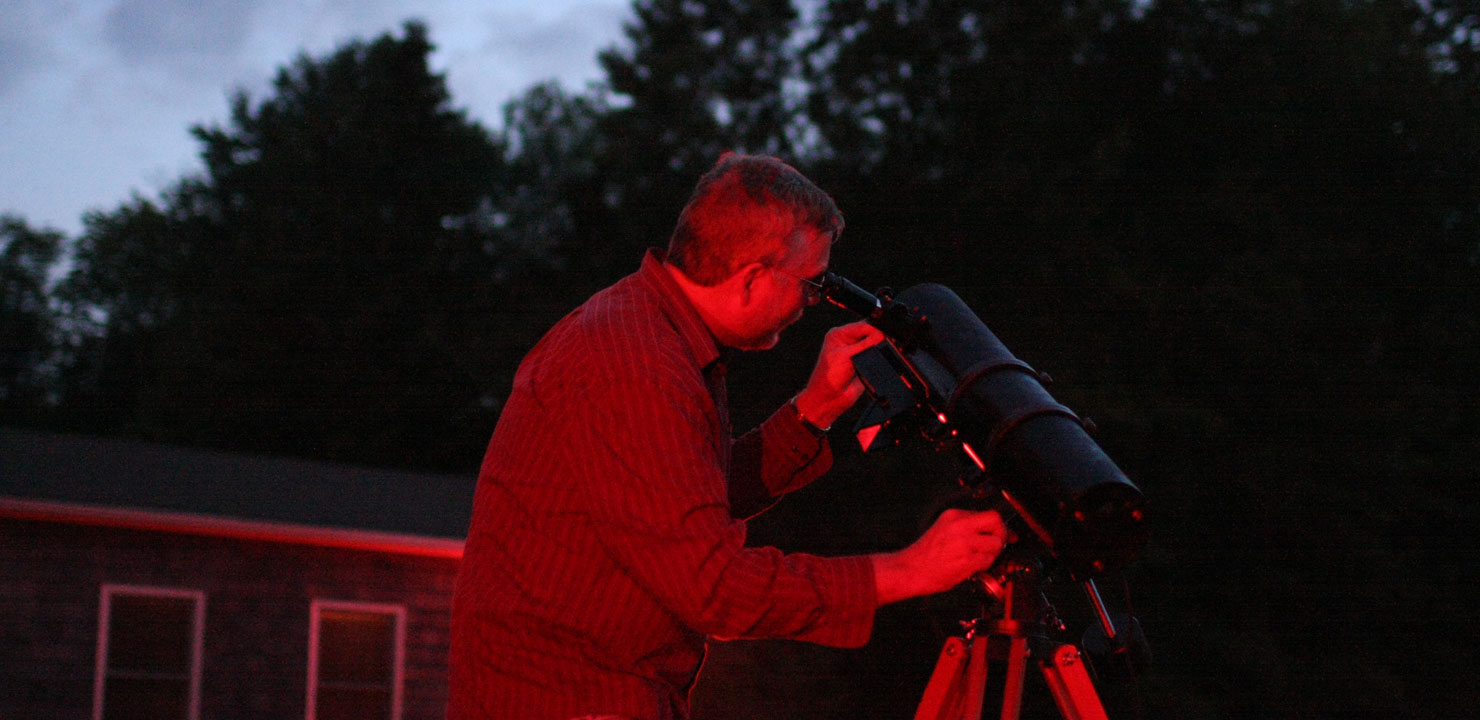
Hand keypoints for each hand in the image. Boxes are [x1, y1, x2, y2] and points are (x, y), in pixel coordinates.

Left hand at [793, 321, 884, 428]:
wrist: (829, 399)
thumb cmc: (828, 377)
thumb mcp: (846, 356)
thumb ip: (865, 344)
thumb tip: (881, 334)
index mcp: (839, 334)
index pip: (861, 325)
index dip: (874, 329)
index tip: (882, 335)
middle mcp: (847, 341)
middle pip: (870, 333)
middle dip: (877, 338)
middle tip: (881, 344)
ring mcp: (856, 352)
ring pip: (874, 344)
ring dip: (878, 348)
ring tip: (876, 355)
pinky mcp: (864, 363)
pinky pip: (876, 356)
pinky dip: (879, 357)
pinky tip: (878, 360)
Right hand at [871, 509, 1008, 605]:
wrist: (910, 569)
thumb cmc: (926, 554)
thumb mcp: (944, 529)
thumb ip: (968, 527)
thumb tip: (995, 530)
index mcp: (953, 515)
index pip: (987, 513)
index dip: (997, 526)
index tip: (1000, 534)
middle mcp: (959, 525)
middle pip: (996, 521)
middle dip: (1001, 534)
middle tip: (996, 545)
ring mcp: (964, 543)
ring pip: (996, 543)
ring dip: (992, 553)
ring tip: (978, 558)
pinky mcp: (967, 560)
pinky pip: (988, 561)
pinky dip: (984, 566)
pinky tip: (971, 566)